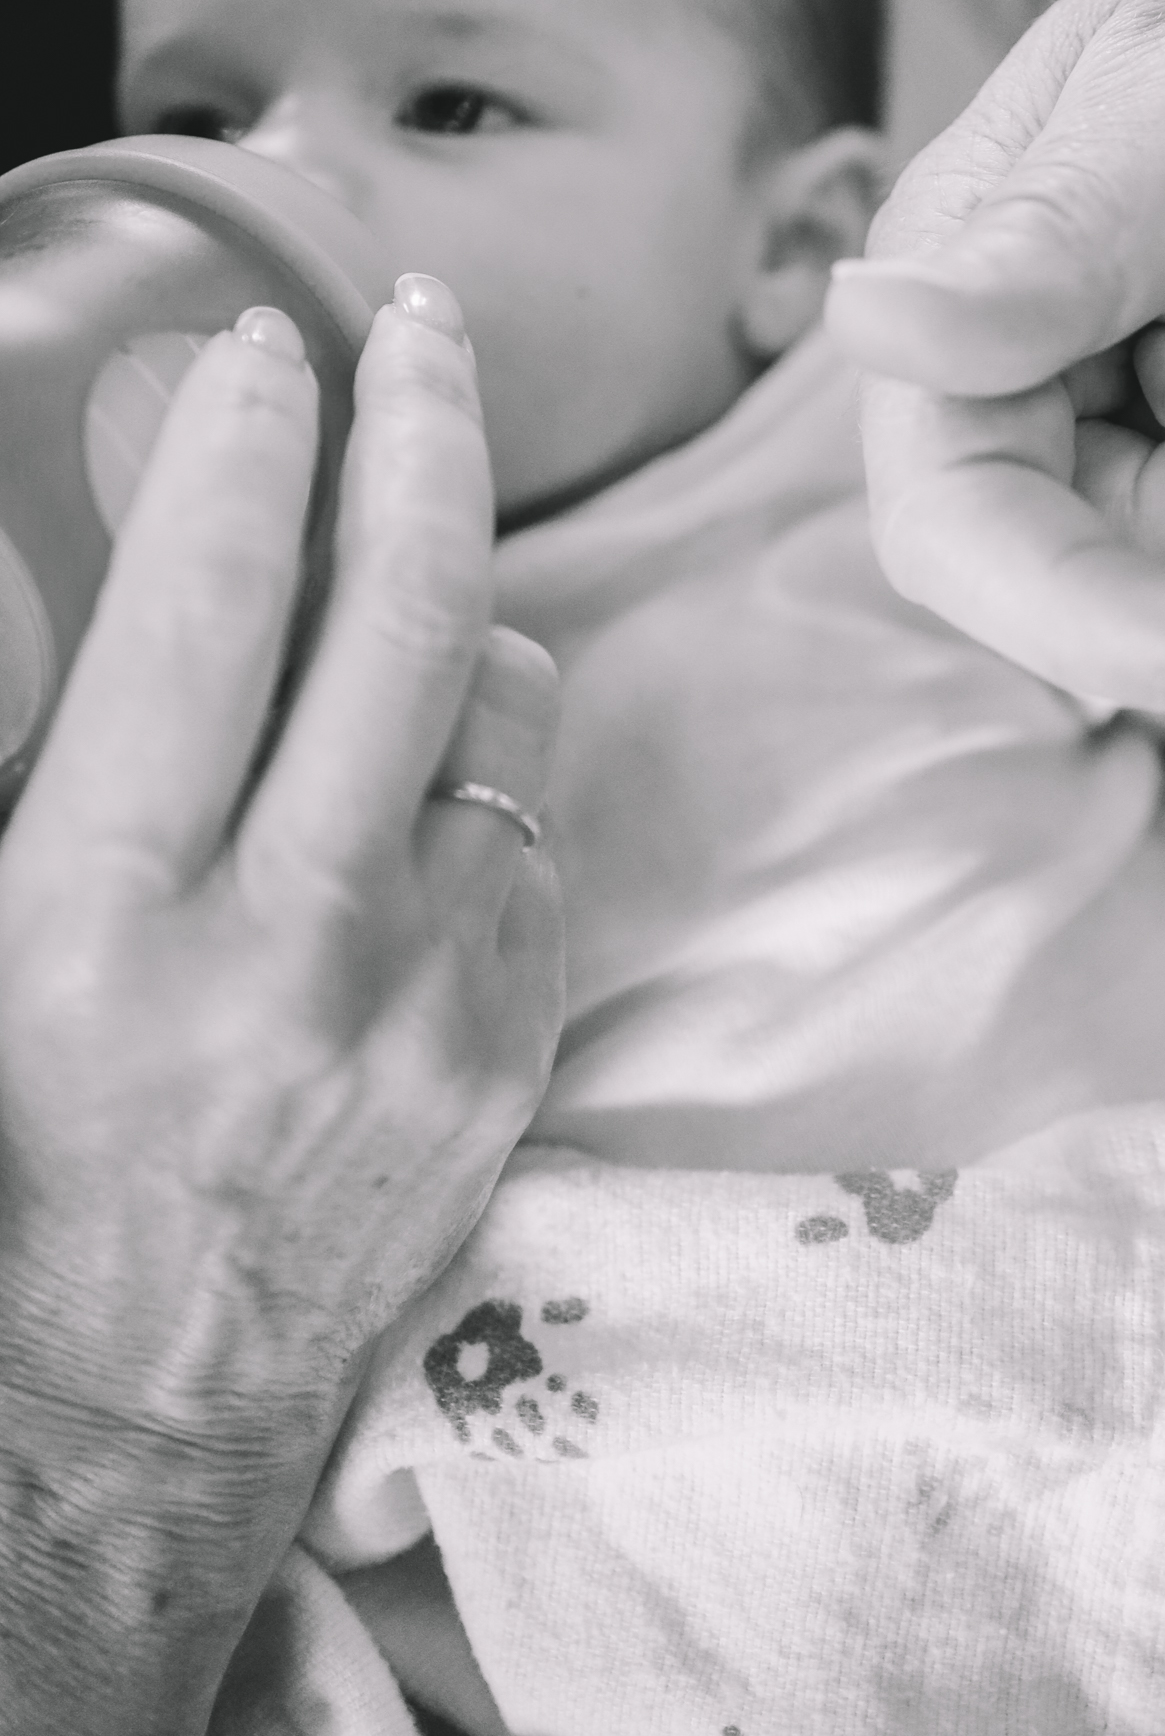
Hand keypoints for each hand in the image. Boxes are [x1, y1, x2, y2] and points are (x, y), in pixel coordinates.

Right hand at [0, 284, 564, 1733]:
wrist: (121, 1418)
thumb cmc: (10, 1166)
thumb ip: (45, 751)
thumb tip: (136, 569)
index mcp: (106, 912)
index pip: (211, 604)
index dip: (247, 442)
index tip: (269, 346)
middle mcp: (292, 943)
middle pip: (410, 606)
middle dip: (421, 428)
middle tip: (419, 328)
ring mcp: (431, 997)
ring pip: (504, 701)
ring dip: (462, 610)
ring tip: (395, 590)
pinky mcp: (512, 1048)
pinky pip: (531, 829)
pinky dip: (478, 773)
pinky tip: (407, 790)